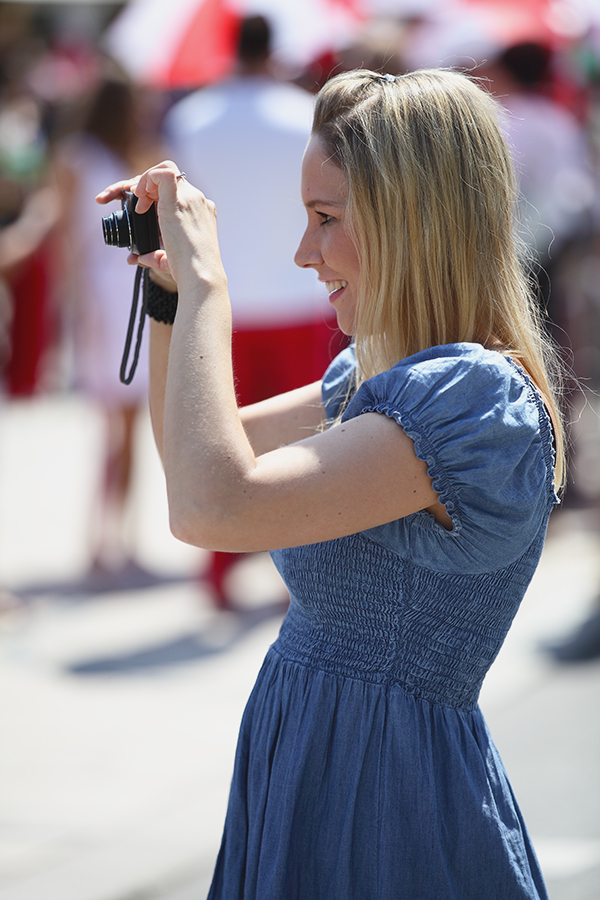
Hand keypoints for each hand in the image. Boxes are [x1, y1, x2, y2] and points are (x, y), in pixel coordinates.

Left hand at [96, 160, 222, 291]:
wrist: (200, 275)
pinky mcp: (178, 200)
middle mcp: (197, 201)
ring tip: (136, 199)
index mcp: (199, 211)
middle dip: (145, 185)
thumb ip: (155, 255)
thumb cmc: (189, 272)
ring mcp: (190, 198)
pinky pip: (162, 174)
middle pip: (168, 178)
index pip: (175, 189)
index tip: (141, 210)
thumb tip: (136, 258)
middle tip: (132, 204)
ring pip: (165, 170)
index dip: (154, 193)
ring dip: (145, 180)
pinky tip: (139, 195)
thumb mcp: (170, 258)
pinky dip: (146, 179)